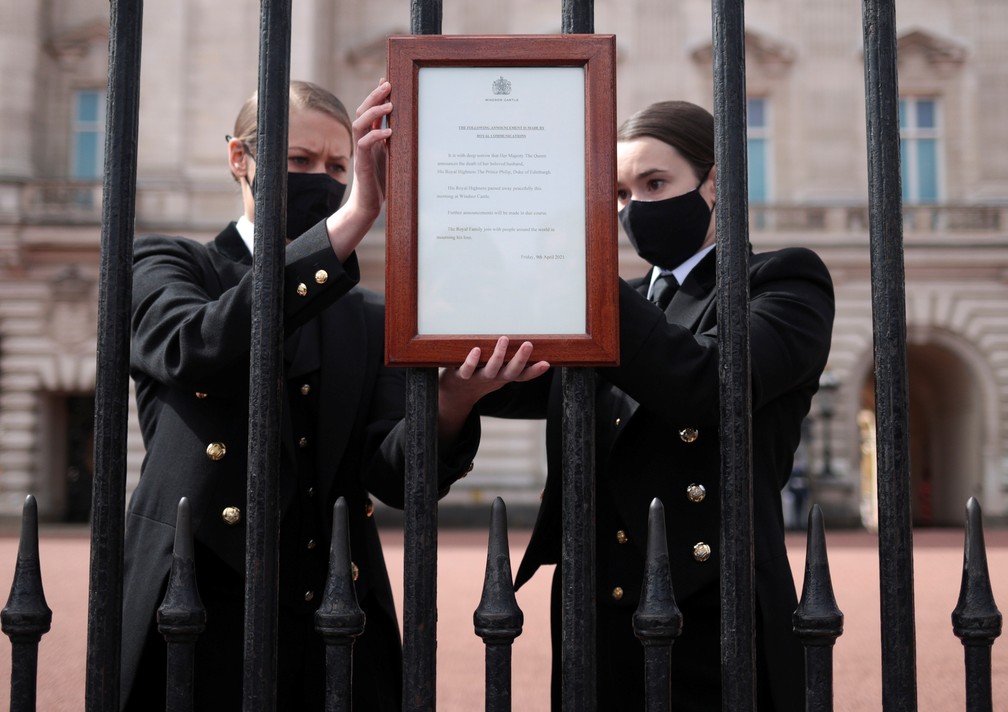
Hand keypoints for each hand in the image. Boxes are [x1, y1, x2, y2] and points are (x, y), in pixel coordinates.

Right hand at [349, 79, 392, 213]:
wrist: (369, 205)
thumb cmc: (383, 182)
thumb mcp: (392, 157)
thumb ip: (396, 142)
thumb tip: (409, 126)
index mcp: (371, 138)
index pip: (370, 111)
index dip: (376, 95)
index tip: (387, 80)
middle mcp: (363, 141)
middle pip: (362, 112)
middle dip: (374, 97)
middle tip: (387, 85)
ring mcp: (361, 152)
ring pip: (359, 124)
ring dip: (373, 112)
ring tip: (389, 105)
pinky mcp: (362, 164)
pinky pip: (364, 145)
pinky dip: (375, 136)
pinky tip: (388, 132)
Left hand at [437, 336, 549, 447]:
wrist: (456, 393)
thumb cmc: (482, 377)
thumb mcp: (499, 371)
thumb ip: (510, 360)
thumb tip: (528, 340)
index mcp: (504, 376)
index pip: (522, 375)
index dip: (534, 371)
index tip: (546, 363)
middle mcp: (494, 378)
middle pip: (510, 371)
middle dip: (520, 359)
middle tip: (528, 344)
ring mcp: (479, 378)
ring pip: (491, 369)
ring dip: (498, 355)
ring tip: (504, 339)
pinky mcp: (462, 376)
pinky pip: (467, 369)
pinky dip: (472, 361)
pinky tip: (477, 350)